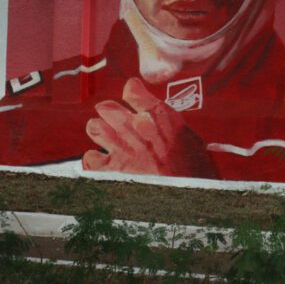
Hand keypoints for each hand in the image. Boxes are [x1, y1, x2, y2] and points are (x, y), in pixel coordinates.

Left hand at [83, 78, 216, 177]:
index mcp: (160, 116)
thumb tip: (159, 120)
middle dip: (110, 111)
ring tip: (108, 138)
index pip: (133, 90)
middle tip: (117, 119)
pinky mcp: (111, 171)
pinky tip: (104, 162)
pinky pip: (90, 158)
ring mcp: (121, 149)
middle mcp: (137, 128)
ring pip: (94, 127)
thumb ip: (170, 123)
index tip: (133, 95)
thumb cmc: (194, 169)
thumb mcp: (190, 136)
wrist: (188, 194)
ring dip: (100, 130)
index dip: (132, 91)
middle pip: (107, 107)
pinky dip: (94, 159)